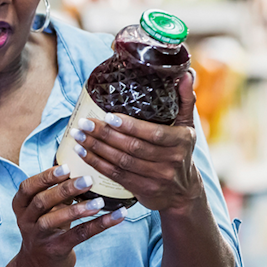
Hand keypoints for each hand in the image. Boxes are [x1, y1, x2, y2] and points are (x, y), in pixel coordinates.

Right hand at [11, 164, 126, 266]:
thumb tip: (82, 165)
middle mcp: (27, 221)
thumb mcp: (45, 209)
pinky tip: (117, 216)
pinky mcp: (55, 250)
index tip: (65, 167)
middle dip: (64, 189)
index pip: (27, 187)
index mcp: (22, 206)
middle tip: (87, 180)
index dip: (45, 177)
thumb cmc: (46, 229)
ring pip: (56, 220)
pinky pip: (77, 235)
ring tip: (100, 202)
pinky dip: (98, 225)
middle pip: (42, 202)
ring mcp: (39, 237)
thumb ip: (56, 191)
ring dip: (79, 210)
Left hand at [71, 71, 204, 213]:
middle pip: (133, 147)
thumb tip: (185, 74)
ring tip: (78, 136)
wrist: (183, 192)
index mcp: (181, 141)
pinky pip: (116, 176)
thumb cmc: (181, 151)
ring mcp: (157, 178)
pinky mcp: (143, 190)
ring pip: (121, 162)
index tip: (108, 116)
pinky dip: (97, 164)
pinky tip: (83, 154)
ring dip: (96, 149)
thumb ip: (185, 99)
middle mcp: (171, 161)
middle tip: (84, 123)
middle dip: (105, 135)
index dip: (130, 126)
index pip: (154, 134)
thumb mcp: (188, 126)